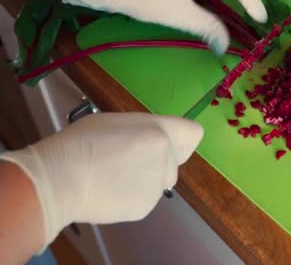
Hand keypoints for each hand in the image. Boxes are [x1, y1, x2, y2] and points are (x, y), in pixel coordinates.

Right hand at [0, 113, 202, 246]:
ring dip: (146, 180)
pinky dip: (132, 197)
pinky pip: (145, 199)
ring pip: (160, 182)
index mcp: (159, 132)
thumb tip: (150, 140)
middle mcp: (165, 158)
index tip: (169, 144)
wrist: (60, 178)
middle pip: (175, 161)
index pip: (193, 134)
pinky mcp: (146, 206)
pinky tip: (110, 191)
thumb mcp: (116, 122)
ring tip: (115, 177)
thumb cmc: (81, 142)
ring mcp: (157, 185)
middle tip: (128, 162)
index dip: (182, 139)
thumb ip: (143, 130)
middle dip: (158, 162)